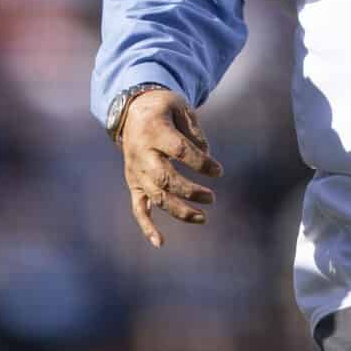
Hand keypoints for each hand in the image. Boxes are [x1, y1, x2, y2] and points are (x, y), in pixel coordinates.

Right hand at [119, 89, 223, 247]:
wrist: (132, 111)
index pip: (180, 151)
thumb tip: (206, 155)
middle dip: (189, 192)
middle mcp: (142, 153)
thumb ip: (194, 131)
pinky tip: (160, 243)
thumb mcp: (180, 107)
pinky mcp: (133, 183)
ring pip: (155, 196)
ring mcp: (136, 171)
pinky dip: (147, 227)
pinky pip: (138, 208)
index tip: (218, 171)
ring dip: (178, 211)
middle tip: (212, 198)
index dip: (201, 163)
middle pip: (165, 178)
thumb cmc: (163, 109)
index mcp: (155, 131)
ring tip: (202, 218)